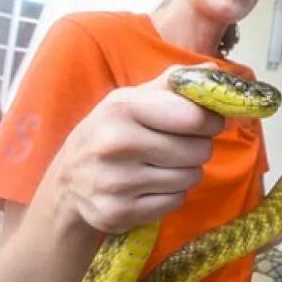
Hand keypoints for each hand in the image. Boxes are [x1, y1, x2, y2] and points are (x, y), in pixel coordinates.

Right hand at [48, 63, 224, 233]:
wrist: (68, 179)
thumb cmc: (109, 131)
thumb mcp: (130, 99)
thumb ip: (172, 84)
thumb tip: (213, 69)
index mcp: (121, 108)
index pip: (193, 117)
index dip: (211, 120)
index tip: (208, 122)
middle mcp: (115, 144)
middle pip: (198, 150)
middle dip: (197, 147)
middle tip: (178, 145)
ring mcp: (115, 182)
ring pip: (190, 177)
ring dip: (185, 171)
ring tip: (161, 165)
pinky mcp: (119, 212)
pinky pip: (175, 201)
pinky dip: (171, 194)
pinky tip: (150, 185)